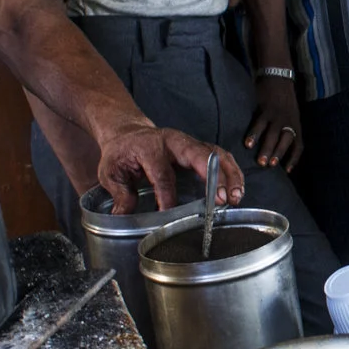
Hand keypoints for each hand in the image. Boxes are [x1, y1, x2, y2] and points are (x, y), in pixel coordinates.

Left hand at [97, 126, 241, 212]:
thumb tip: (122, 215)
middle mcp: (173, 141)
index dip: (167, 195)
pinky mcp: (199, 148)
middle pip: (199, 156)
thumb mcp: (110, 172)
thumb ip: (119, 194)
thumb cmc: (121, 153)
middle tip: (222, 200)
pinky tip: (237, 189)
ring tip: (236, 197)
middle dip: (214, 177)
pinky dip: (232, 171)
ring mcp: (189, 143)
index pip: (162, 173)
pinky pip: (221, 156)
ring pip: (216, 154)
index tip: (169, 213)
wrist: (129, 133)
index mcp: (149, 147)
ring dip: (229, 175)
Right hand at [244, 74, 302, 169]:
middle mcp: (288, 121)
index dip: (294, 158)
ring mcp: (277, 115)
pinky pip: (259, 124)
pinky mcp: (265, 109)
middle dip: (278, 154)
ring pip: (273, 135)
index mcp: (295, 125)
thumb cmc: (284, 101)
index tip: (287, 171)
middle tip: (269, 166)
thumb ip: (287, 129)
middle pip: (286, 140)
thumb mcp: (291, 115)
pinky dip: (254, 135)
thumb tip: (279, 148)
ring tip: (260, 162)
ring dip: (267, 149)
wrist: (279, 78)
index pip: (298, 145)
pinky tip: (248, 144)